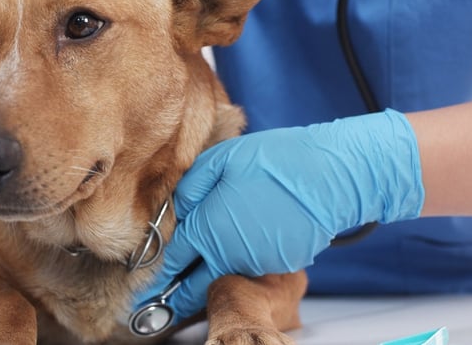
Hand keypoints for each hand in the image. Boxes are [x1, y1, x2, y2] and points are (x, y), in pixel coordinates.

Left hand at [138, 109, 424, 321]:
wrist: (329, 175)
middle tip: (157, 311)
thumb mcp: (219, 161)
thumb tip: (174, 209)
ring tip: (203, 269)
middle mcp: (229, 255)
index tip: (141, 296)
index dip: (155, 280)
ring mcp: (257, 264)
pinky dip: (245, 261)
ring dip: (213, 275)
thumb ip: (190, 188)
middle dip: (174, 302)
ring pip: (226, 276)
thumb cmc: (273, 161)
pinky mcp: (281, 265)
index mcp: (208, 229)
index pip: (173, 264)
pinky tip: (249, 240)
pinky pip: (254, 266)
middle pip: (195, 289)